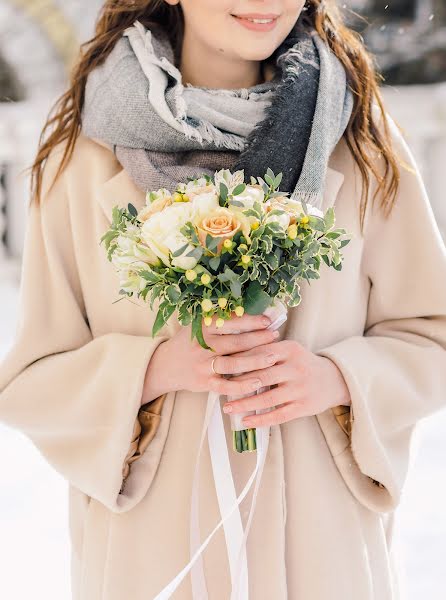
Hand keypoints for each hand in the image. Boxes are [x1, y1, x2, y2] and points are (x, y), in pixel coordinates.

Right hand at [142, 312, 279, 402]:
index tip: (268, 320)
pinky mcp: (204, 382)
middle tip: (275, 336)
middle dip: (259, 339)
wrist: (165, 365)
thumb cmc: (189, 341)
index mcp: (203, 327)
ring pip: (233, 364)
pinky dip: (242, 385)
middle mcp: (202, 345)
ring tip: (272, 358)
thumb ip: (219, 319)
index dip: (251, 321)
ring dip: (255, 361)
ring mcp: (203, 365)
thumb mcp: (198, 325)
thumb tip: (250, 310)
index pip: (231, 322)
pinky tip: (257, 382)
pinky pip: (226, 385)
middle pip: (236, 342)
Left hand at [221, 339, 350, 426]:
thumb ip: (266, 351)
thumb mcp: (289, 351)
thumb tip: (233, 357)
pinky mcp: (304, 406)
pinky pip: (279, 415)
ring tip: (227, 408)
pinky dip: (261, 419)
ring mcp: (301, 388)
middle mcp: (296, 368)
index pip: (260, 354)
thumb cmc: (302, 363)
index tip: (220, 367)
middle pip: (262, 376)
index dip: (239, 361)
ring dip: (245, 404)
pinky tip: (246, 422)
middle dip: (237, 383)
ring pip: (268, 398)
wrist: (334, 379)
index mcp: (290, 349)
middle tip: (217, 387)